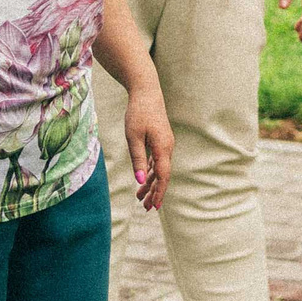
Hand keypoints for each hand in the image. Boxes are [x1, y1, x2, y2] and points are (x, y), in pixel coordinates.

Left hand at [121, 85, 172, 210]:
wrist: (147, 92)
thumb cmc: (138, 114)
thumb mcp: (133, 137)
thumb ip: (137, 159)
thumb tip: (139, 181)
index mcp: (163, 148)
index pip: (163, 176)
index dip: (159, 192)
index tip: (154, 206)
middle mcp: (167, 148)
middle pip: (162, 175)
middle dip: (154, 192)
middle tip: (145, 207)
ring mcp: (165, 144)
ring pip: (159, 169)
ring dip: (151, 183)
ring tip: (140, 197)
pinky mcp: (160, 140)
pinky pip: (157, 161)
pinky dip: (150, 171)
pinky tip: (143, 179)